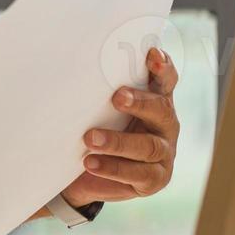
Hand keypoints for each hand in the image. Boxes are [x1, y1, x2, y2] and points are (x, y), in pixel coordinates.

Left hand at [63, 47, 178, 207]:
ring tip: (89, 138)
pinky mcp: (156, 179)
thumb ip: (99, 90)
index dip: (163, 68)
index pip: (166, 81)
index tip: (152, 55)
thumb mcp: (99, 107)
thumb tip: (69, 64)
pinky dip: (112, 167)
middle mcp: (165, 124)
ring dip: (118, 141)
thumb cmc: (98, 127)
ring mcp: (165, 153)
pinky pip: (138, 173)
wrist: (89, 172)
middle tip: (117, 97)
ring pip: (148, 145)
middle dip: (141, 102)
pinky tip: (91, 163)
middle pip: (162, 110)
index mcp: (155, 100)